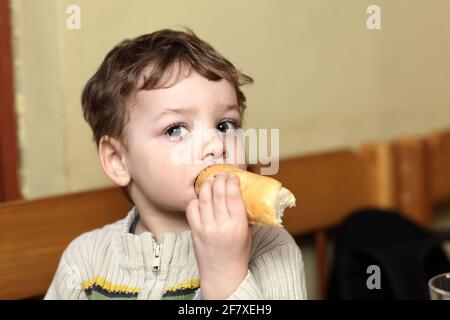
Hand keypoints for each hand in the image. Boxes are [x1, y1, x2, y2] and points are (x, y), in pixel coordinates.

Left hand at [186, 171, 251, 299]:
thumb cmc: (238, 253)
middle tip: (222, 173)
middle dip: (220, 179)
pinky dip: (195, 200)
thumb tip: (242, 195)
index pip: (234, 197)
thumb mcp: (248, 234)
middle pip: (218, 194)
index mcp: (238, 225)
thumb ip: (244, 215)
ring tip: (210, 179)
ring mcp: (206, 227)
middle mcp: (221, 225)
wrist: (222, 273)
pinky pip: (192, 209)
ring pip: (204, 198)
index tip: (234, 176)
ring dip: (207, 185)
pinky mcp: (195, 231)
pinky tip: (200, 196)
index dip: (233, 182)